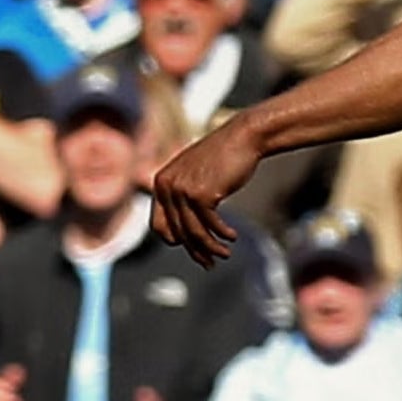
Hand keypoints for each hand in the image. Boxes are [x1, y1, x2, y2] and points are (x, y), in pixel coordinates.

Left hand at [148, 117, 259, 263]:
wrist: (243, 137)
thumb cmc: (221, 157)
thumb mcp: (194, 175)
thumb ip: (183, 198)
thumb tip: (180, 236)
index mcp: (160, 183)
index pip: (158, 226)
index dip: (175, 241)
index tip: (192, 248)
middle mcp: (166, 186)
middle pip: (178, 233)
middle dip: (196, 251)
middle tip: (210, 263)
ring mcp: (182, 190)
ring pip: (193, 233)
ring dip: (210, 248)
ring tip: (224, 255)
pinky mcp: (201, 194)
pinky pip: (210, 225)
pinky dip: (222, 234)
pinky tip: (232, 237)